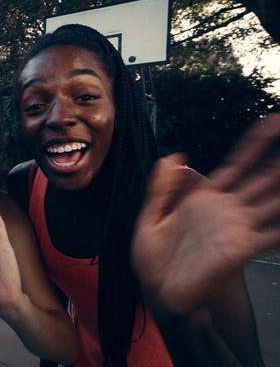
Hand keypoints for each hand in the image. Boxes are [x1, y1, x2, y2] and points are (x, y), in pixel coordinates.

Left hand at [133, 114, 279, 314]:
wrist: (157, 294)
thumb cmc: (154, 261)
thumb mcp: (150, 218)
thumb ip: (162, 188)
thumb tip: (174, 156)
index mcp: (204, 198)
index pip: (237, 164)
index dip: (254, 143)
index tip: (270, 122)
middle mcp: (227, 210)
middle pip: (262, 176)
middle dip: (279, 156)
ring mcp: (238, 228)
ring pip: (273, 199)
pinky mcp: (242, 248)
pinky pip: (272, 233)